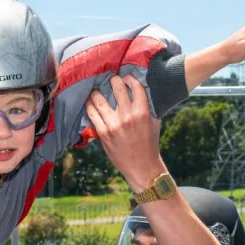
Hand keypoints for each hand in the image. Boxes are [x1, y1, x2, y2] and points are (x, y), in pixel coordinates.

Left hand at [85, 75, 165, 191]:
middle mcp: (127, 116)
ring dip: (97, 91)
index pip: (135, 87)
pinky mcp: (103, 133)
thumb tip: (142, 90)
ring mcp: (113, 124)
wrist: (141, 166)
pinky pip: (92, 114)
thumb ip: (149, 106)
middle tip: (111, 79)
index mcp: (142, 112)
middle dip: (114, 80)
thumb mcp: (155, 122)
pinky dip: (89, 105)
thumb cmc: (150, 144)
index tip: (126, 78)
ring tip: (96, 89)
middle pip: (117, 88)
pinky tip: (89, 101)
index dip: (130, 79)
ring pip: (100, 99)